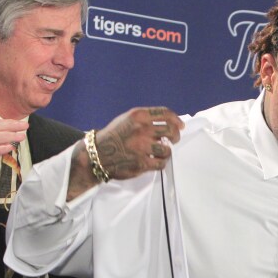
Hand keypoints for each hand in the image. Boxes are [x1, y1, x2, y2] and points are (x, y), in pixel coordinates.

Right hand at [68, 107, 183, 199]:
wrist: (96, 154)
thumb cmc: (113, 136)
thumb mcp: (126, 119)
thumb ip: (145, 119)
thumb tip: (169, 123)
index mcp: (138, 116)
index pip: (165, 114)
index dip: (176, 119)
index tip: (180, 125)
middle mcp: (142, 130)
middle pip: (171, 131)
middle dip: (175, 136)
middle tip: (172, 139)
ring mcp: (142, 147)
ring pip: (167, 149)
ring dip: (166, 151)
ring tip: (160, 152)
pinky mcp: (141, 163)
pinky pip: (160, 163)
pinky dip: (160, 162)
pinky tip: (155, 161)